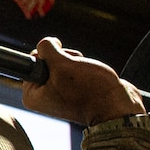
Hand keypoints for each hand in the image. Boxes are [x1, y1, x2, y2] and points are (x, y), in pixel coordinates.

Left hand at [22, 37, 142, 126]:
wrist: (117, 106)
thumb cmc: (91, 89)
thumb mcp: (63, 64)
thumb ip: (47, 49)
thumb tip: (46, 43)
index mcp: (32, 95)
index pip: (33, 59)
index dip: (50, 56)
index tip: (63, 67)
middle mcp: (42, 95)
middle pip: (49, 59)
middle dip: (65, 59)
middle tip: (76, 73)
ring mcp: (58, 92)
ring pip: (63, 61)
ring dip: (76, 61)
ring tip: (86, 75)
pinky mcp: (72, 88)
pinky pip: (73, 68)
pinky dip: (83, 66)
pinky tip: (91, 75)